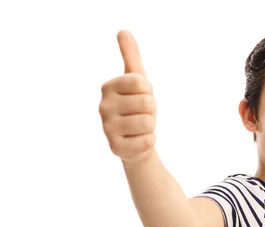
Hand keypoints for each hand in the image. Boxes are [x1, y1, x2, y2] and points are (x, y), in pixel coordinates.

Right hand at [99, 30, 156, 163]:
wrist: (136, 140)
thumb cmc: (137, 107)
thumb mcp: (136, 81)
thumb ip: (131, 57)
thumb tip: (123, 31)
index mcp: (108, 87)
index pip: (141, 83)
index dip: (149, 92)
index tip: (142, 96)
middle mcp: (103, 106)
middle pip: (146, 103)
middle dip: (151, 110)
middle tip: (141, 114)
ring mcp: (107, 128)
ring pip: (148, 123)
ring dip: (150, 126)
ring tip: (139, 127)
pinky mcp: (115, 148)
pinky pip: (147, 141)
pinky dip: (149, 141)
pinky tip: (138, 140)